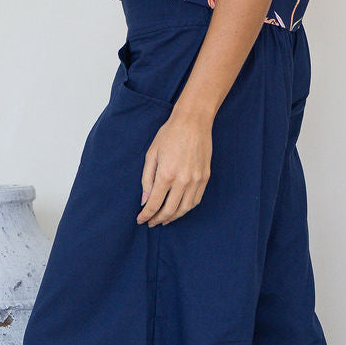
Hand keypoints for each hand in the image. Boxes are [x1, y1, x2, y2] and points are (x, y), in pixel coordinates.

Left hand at [137, 109, 212, 225]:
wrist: (193, 122)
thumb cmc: (169, 134)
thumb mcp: (151, 154)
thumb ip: (146, 179)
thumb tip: (145, 200)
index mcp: (166, 174)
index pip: (154, 203)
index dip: (146, 215)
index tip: (140, 220)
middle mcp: (183, 180)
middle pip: (169, 210)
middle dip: (158, 219)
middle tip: (151, 223)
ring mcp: (196, 180)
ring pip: (185, 208)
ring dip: (173, 217)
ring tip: (164, 219)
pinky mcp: (205, 177)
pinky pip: (196, 200)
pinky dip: (186, 208)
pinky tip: (179, 209)